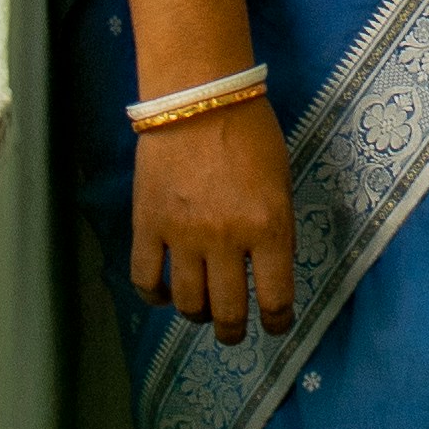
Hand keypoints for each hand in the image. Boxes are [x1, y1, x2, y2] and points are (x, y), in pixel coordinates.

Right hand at [131, 91, 295, 338]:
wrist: (198, 97)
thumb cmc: (251, 131)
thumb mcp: (282, 181)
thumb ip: (276, 228)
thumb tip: (267, 268)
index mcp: (268, 228)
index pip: (275, 298)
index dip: (276, 322)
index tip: (274, 326)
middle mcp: (225, 241)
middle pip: (227, 311)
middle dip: (233, 331)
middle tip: (234, 331)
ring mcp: (182, 237)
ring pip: (187, 303)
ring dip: (197, 316)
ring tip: (201, 314)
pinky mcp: (147, 226)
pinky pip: (145, 279)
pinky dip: (155, 297)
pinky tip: (164, 296)